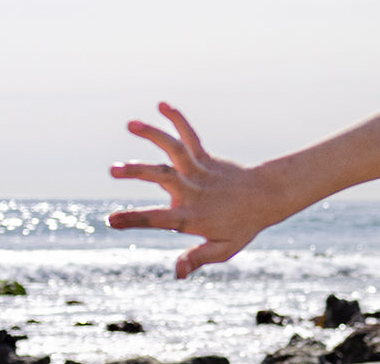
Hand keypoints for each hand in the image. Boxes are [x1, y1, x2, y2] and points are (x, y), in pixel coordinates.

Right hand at [105, 103, 294, 278]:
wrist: (268, 197)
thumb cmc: (241, 227)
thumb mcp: (223, 250)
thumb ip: (198, 259)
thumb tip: (176, 274)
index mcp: (192, 217)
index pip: (159, 219)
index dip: (135, 219)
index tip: (111, 220)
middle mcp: (193, 191)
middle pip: (163, 177)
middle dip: (137, 172)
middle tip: (112, 169)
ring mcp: (199, 171)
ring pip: (174, 150)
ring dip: (153, 135)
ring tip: (131, 124)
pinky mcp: (205, 157)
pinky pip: (190, 136)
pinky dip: (178, 120)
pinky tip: (162, 105)